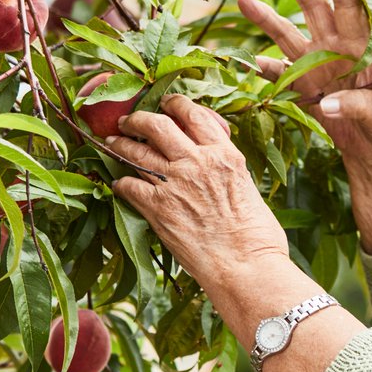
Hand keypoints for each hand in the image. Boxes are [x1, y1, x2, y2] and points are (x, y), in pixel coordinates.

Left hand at [108, 95, 288, 292]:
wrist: (246, 268)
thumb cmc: (259, 238)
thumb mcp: (249, 191)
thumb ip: (229, 173)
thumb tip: (221, 172)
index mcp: (225, 155)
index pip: (193, 114)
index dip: (175, 104)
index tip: (167, 104)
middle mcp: (197, 162)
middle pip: (157, 125)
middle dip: (138, 118)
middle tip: (129, 120)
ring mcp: (174, 184)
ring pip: (134, 151)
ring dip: (119, 144)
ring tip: (112, 142)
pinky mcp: (157, 209)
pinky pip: (127, 185)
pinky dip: (120, 182)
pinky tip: (119, 184)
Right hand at [238, 0, 371, 175]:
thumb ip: (361, 106)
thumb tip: (329, 104)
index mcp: (365, 46)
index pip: (353, 8)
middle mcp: (338, 47)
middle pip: (316, 10)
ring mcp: (317, 65)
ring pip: (289, 36)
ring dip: (267, 19)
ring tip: (243, 0)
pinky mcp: (303, 88)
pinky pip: (279, 76)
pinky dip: (264, 71)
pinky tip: (246, 61)